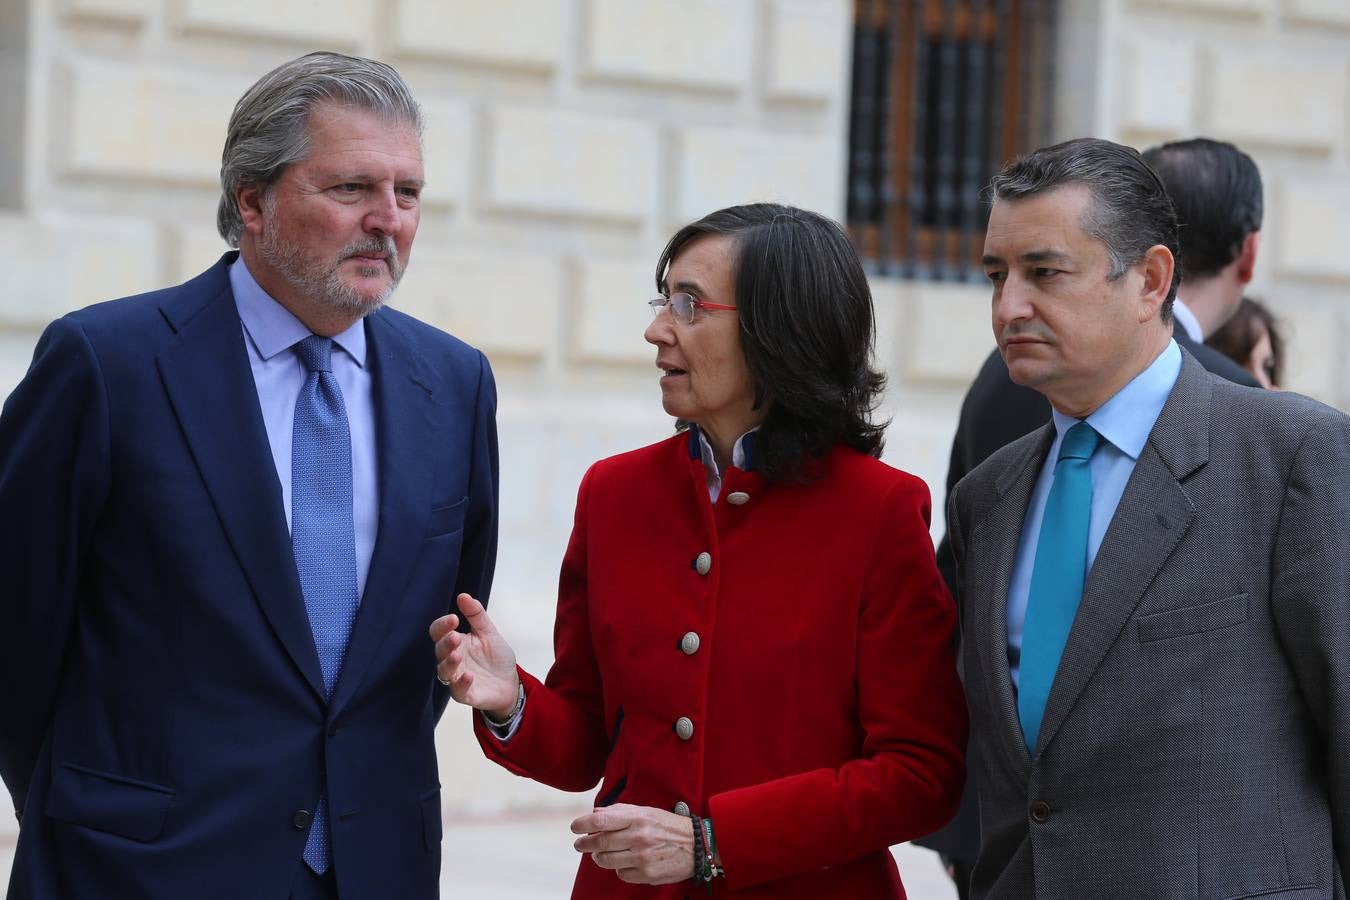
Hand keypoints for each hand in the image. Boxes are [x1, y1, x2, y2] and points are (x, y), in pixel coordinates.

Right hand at [428, 593, 519, 717]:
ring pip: (444, 671)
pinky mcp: (465, 694)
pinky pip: (458, 690)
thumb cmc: (496, 657)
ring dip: (449, 663)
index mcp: (455, 642)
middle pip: (439, 651)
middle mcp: (452, 660)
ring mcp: (456, 678)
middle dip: (446, 643)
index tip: (454, 619)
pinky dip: (461, 683)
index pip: (439, 632)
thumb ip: (476, 615)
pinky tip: (469, 676)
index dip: (442, 625)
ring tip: (458, 655)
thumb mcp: (488, 632)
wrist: (511, 682)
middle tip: (455, 636)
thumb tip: (462, 595)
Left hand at [570, 803, 694, 884]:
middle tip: (579, 844)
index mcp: (638, 818)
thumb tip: (595, 814)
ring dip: (599, 857)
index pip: (602, 821)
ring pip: (607, 860)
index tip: (574, 827)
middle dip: (585, 844)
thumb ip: (620, 811)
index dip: (583, 824)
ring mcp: (642, 858)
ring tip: (600, 854)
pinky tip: (626, 861)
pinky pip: (621, 873)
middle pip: (600, 843)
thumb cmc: (668, 826)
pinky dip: (619, 868)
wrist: (697, 846)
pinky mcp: (647, 874)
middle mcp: (639, 837)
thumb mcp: (646, 811)